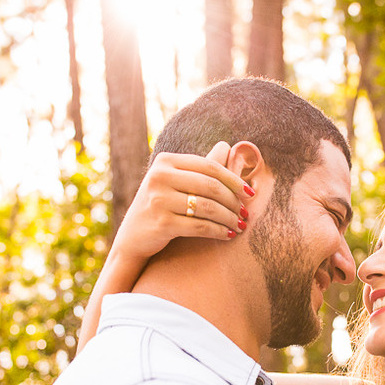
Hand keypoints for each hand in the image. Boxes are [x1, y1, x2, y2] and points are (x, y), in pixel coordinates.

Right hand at [113, 142, 251, 264]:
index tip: (250, 193)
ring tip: (240, 225)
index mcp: (165, 161)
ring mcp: (158, 199)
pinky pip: (200, 227)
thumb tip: (226, 145)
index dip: (234, 180)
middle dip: (233, 201)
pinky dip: (219, 231)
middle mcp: (159, 176)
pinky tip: (228, 235)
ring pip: (208, 207)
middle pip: (210, 186)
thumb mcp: (175, 181)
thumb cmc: (161, 206)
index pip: (209, 166)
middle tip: (246, 213)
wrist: (133, 238)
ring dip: (229, 218)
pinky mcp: (161, 223)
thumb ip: (199, 167)